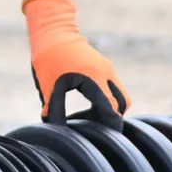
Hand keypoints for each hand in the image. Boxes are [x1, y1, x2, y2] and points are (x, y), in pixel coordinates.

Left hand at [23, 0, 130, 129]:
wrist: (53, 31)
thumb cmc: (48, 57)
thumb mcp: (48, 85)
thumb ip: (53, 107)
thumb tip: (53, 128)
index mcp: (93, 78)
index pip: (111, 108)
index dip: (112, 125)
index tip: (110, 139)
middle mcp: (106, 73)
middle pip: (122, 104)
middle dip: (113, 118)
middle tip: (97, 128)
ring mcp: (107, 69)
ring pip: (120, 96)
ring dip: (110, 108)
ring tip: (89, 116)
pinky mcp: (104, 67)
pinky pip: (113, 88)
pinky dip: (106, 99)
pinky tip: (88, 104)